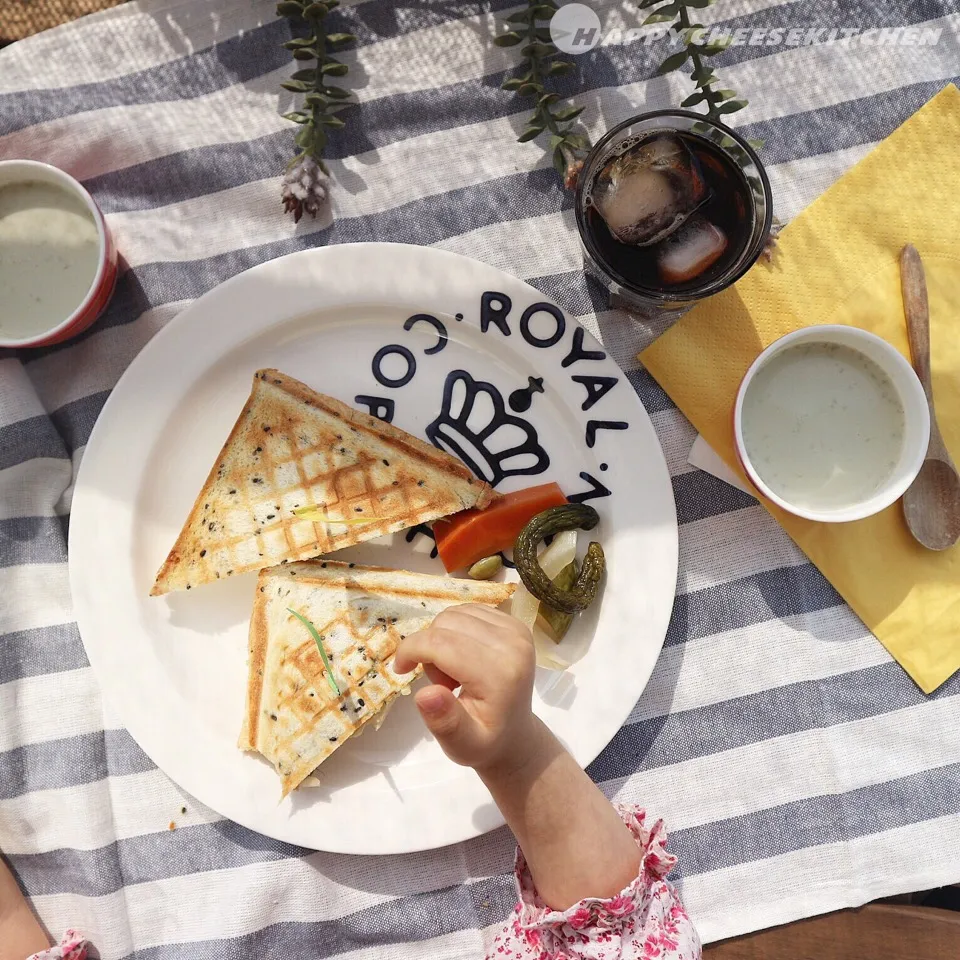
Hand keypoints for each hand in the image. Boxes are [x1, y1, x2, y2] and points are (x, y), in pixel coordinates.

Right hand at [393, 604, 537, 771]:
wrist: (515, 734)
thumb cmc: (484, 743)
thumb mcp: (461, 745)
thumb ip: (444, 721)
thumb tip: (427, 695)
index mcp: (500, 674)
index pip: (441, 643)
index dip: (411, 650)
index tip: (400, 670)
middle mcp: (512, 644)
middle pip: (445, 623)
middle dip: (428, 649)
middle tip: (441, 682)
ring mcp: (516, 630)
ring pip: (454, 613)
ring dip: (442, 638)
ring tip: (453, 671)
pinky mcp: (515, 623)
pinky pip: (468, 611)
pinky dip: (455, 631)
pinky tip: (463, 656)